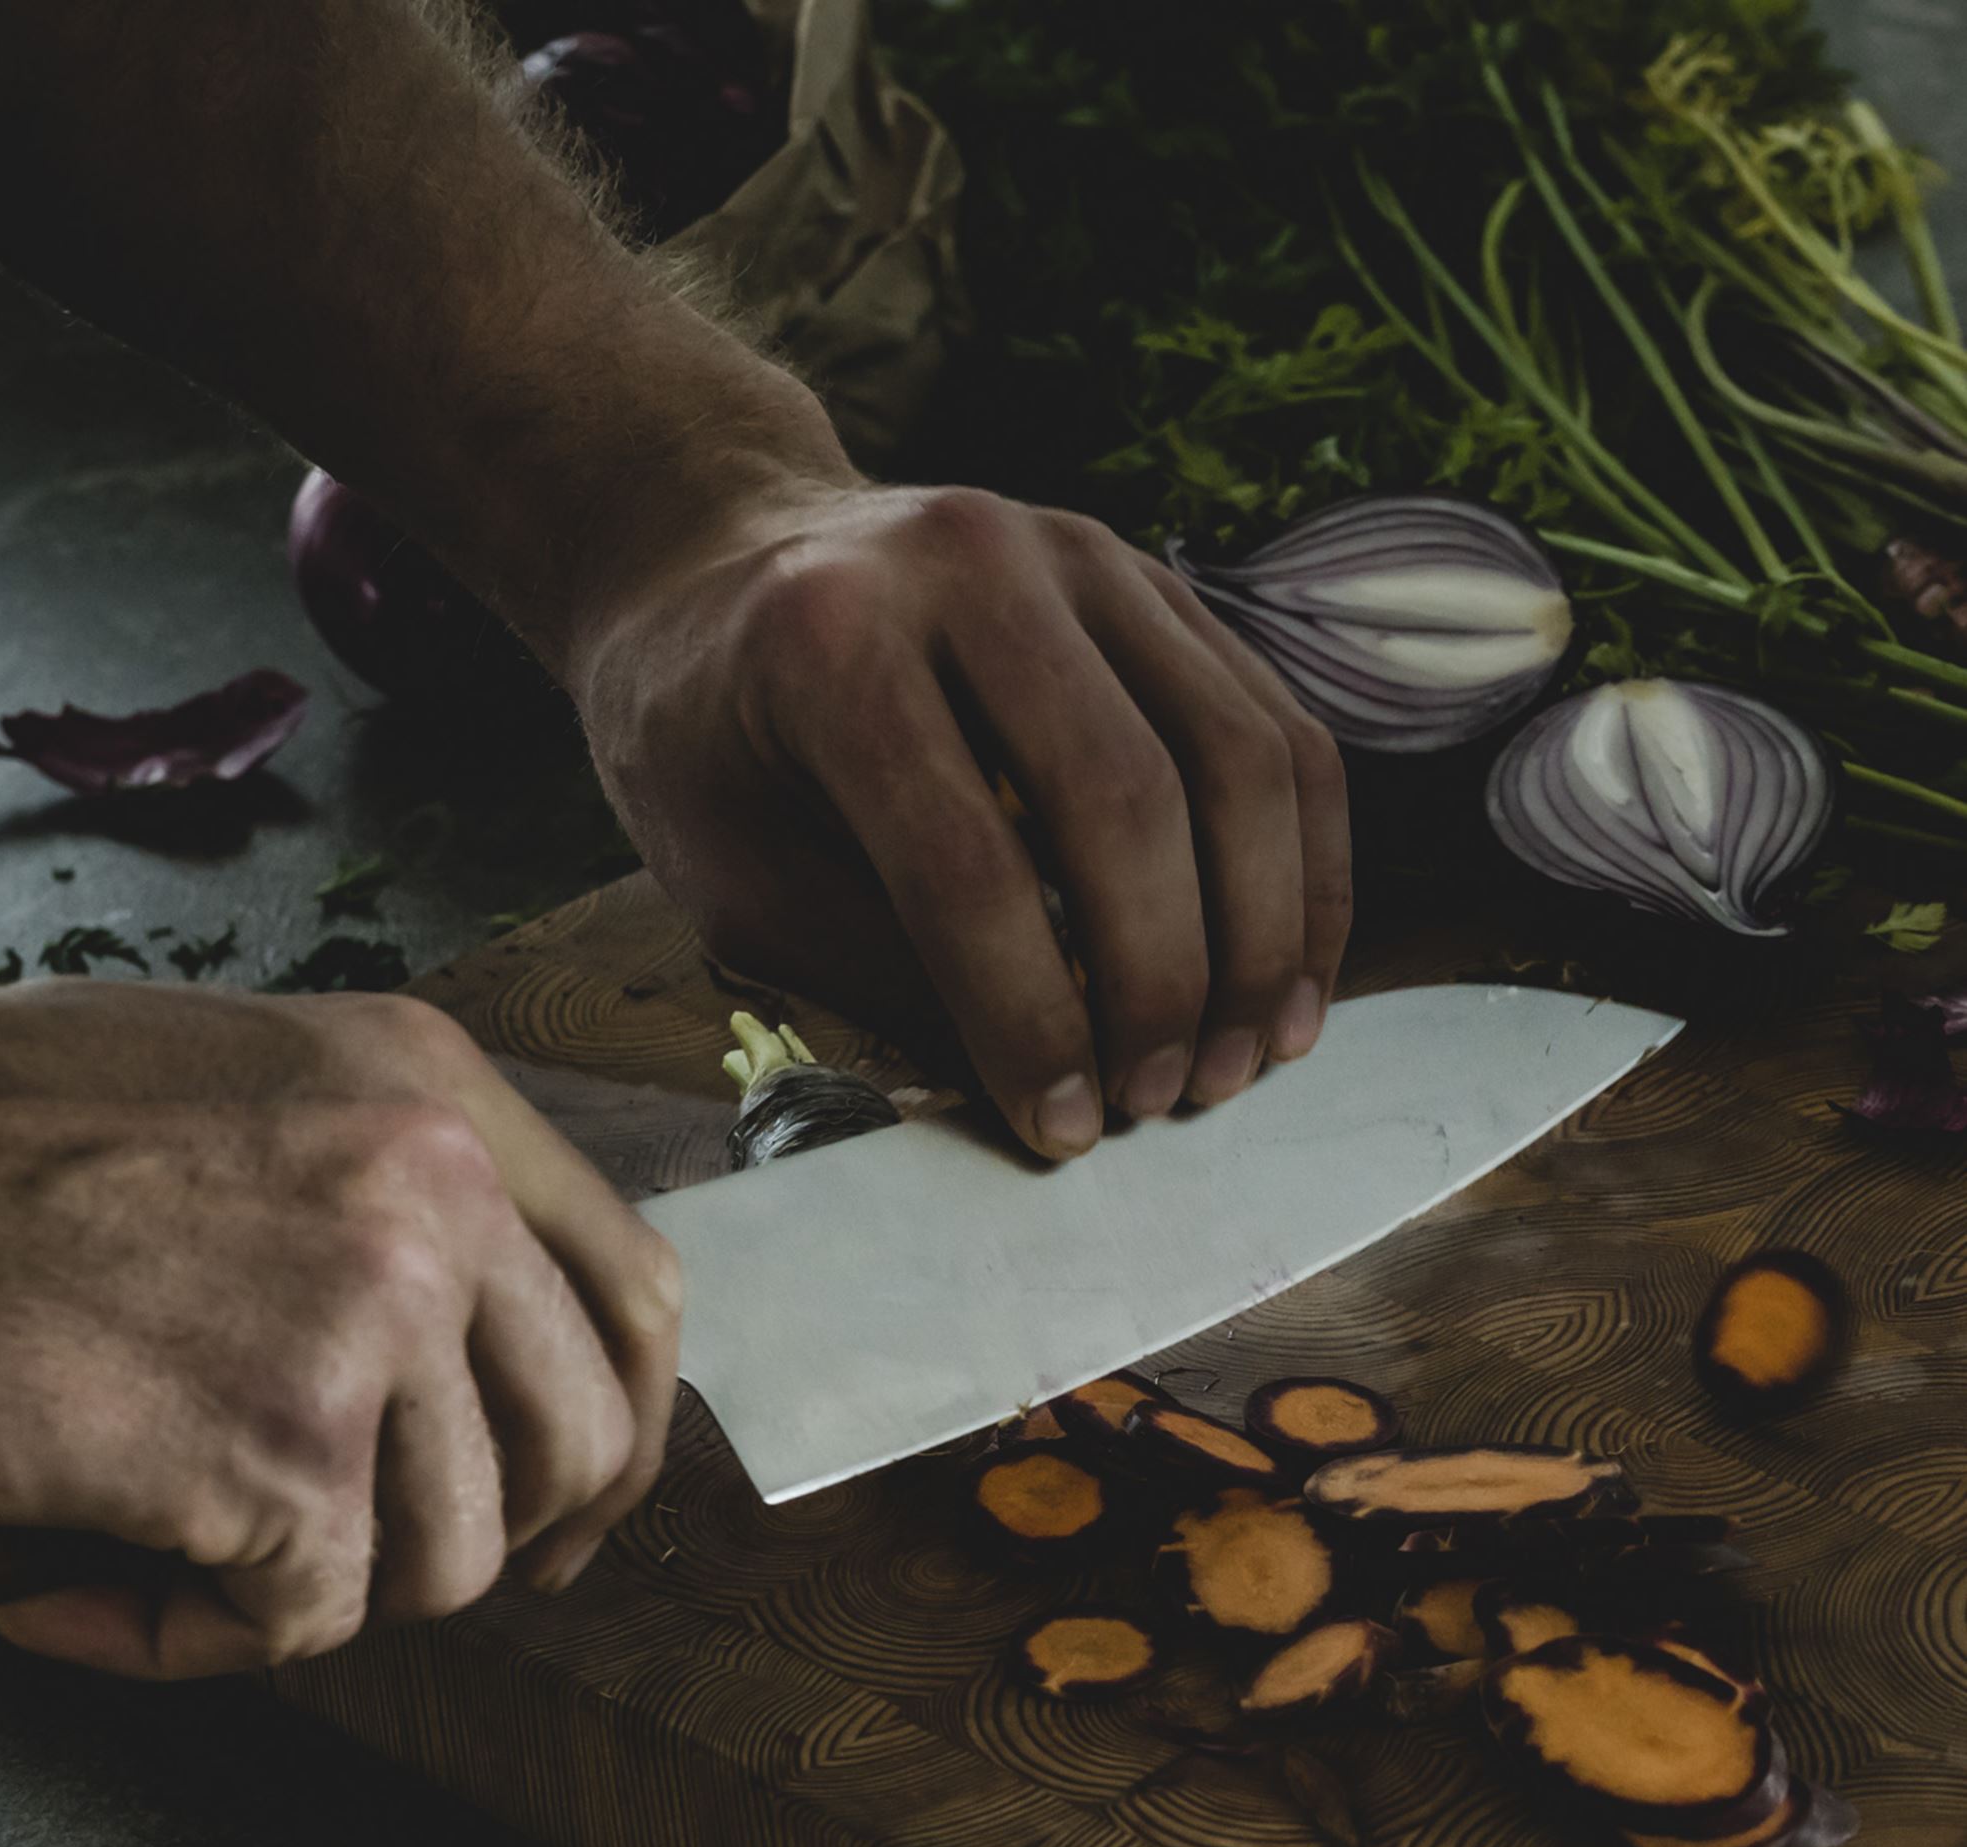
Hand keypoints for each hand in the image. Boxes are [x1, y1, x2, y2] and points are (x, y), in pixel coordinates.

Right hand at [0, 983, 680, 1676]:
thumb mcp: (235, 1088)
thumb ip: (371, 1190)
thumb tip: (454, 1335)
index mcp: (435, 1089)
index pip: (631, 1287)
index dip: (616, 1423)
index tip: (564, 1499)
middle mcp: (434, 1187)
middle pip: (580, 1435)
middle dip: (501, 1539)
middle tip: (383, 1573)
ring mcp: (371, 1314)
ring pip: (448, 1552)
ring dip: (315, 1594)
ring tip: (169, 1557)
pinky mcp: (284, 1449)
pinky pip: (303, 1623)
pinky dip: (184, 1644)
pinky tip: (71, 1589)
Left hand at [568, 479, 1352, 1156]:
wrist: (716, 568)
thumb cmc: (709, 748)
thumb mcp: (737, 881)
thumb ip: (880, 972)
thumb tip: (1046, 1085)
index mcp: (831, 645)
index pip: (965, 863)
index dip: (1028, 1018)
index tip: (1064, 1129)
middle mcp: (971, 566)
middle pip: (1125, 798)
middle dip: (1161, 983)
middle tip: (1162, 1104)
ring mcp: (1083, 553)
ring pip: (1237, 755)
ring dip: (1259, 933)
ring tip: (1243, 1060)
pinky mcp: (1158, 577)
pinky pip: (1275, 726)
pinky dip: (1301, 862)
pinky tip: (1286, 975)